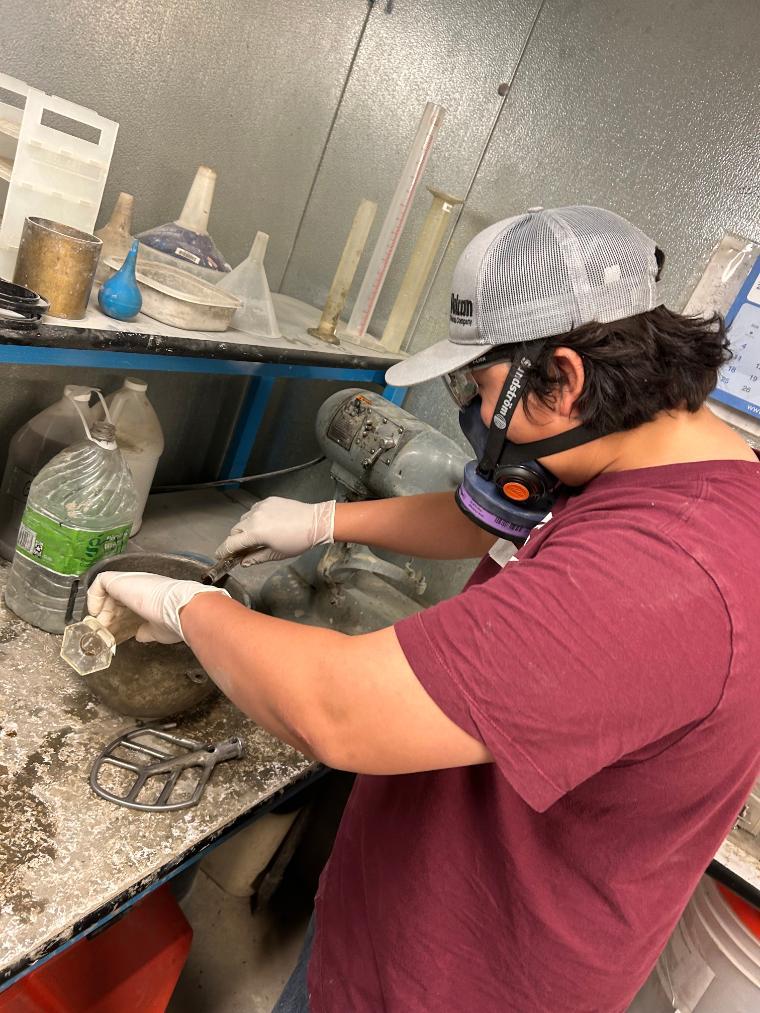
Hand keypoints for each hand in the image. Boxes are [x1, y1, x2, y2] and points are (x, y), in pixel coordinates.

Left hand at [87, 571, 229, 643]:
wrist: (179, 607)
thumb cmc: (174, 619)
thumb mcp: (158, 630)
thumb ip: (147, 631)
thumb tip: (139, 635)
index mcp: (151, 596)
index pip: (129, 605)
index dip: (120, 619)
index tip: (115, 633)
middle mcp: (140, 586)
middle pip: (117, 600)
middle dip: (108, 617)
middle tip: (104, 633)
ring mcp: (130, 581)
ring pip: (107, 592)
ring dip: (101, 610)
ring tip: (100, 626)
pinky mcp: (119, 580)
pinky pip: (100, 583)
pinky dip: (94, 597)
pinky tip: (96, 613)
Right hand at [215, 496, 334, 564]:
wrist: (316, 521)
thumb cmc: (298, 541)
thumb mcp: (276, 554)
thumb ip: (256, 558)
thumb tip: (243, 562)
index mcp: (255, 532)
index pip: (231, 543)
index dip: (223, 551)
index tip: (220, 556)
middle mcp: (254, 517)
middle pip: (235, 530)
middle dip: (236, 540)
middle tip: (242, 549)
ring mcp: (260, 506)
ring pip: (244, 519)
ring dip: (245, 529)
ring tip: (257, 537)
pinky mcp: (268, 500)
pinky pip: (254, 510)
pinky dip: (255, 519)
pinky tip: (266, 525)